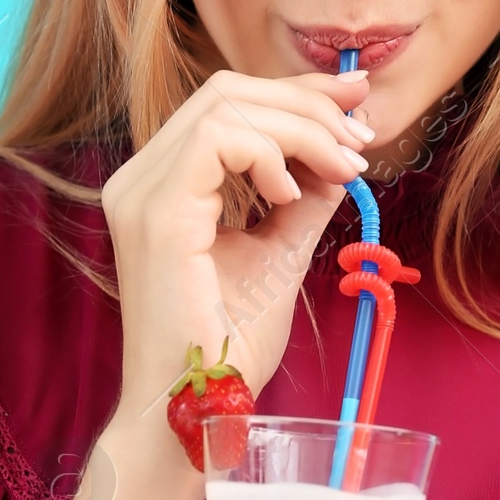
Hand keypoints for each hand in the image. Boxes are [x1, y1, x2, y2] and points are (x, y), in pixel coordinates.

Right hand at [100, 68, 372, 417]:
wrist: (199, 408)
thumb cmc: (230, 346)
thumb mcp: (279, 254)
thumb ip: (304, 200)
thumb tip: (341, 156)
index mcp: (162, 185)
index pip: (226, 105)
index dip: (297, 93)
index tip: (356, 103)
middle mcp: (139, 180)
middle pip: (225, 91)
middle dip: (306, 103)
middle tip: (360, 140)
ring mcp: (140, 193)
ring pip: (224, 106)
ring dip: (301, 128)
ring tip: (343, 168)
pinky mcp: (156, 213)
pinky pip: (218, 138)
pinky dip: (271, 152)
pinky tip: (293, 195)